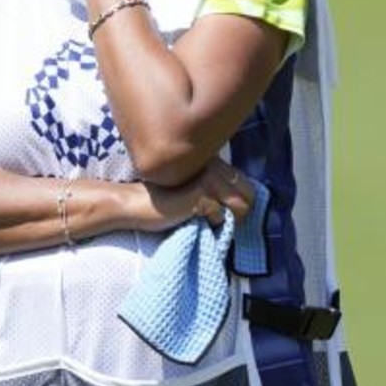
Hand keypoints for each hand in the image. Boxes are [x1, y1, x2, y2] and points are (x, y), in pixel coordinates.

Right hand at [134, 159, 255, 232]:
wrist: (135, 203)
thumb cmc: (162, 202)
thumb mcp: (192, 190)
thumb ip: (213, 190)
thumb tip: (242, 207)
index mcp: (212, 162)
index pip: (244, 184)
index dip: (242, 203)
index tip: (229, 217)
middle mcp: (213, 165)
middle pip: (249, 194)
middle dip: (241, 214)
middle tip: (224, 223)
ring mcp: (209, 177)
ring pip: (242, 206)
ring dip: (230, 220)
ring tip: (212, 222)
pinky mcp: (202, 191)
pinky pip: (222, 214)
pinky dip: (212, 222)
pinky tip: (194, 218)